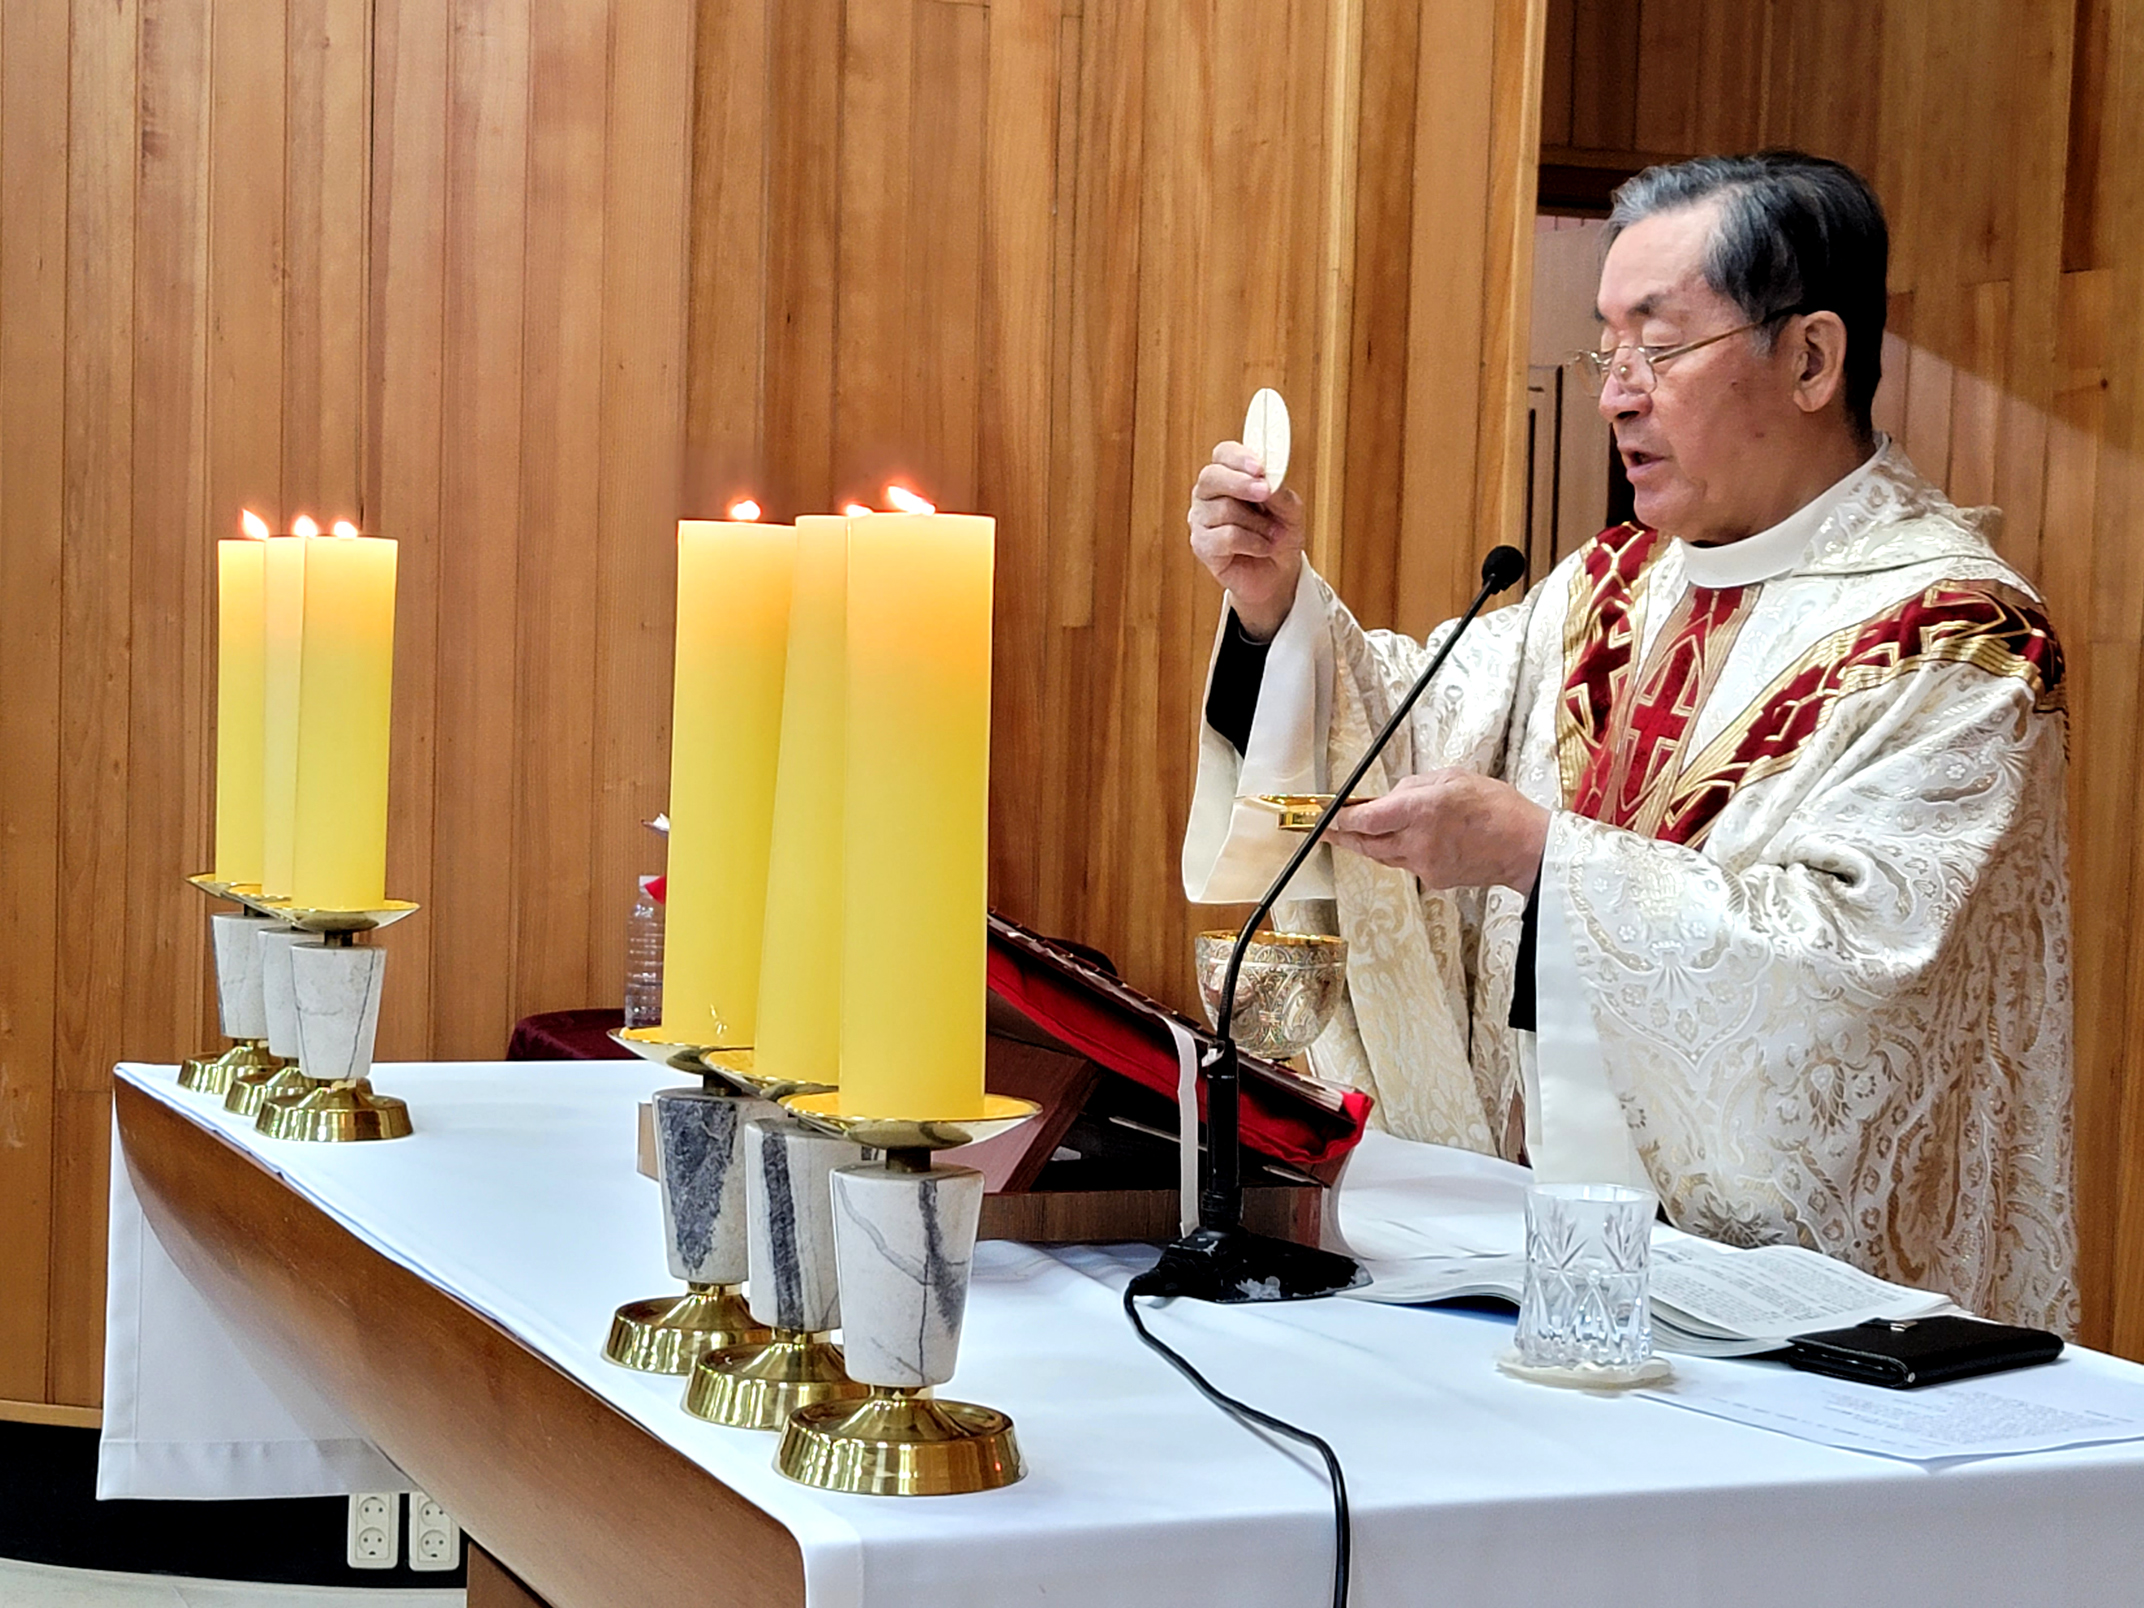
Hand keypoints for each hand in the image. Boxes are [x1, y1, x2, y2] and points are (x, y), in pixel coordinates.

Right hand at [1188, 440, 1305, 639]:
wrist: (1277, 574)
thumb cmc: (1279, 536)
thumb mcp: (1290, 510)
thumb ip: (1279, 492)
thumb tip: (1268, 480)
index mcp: (1229, 476)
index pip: (1223, 454)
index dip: (1239, 457)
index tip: (1260, 467)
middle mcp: (1209, 495)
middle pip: (1211, 477)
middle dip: (1241, 483)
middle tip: (1265, 493)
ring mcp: (1201, 519)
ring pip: (1223, 509)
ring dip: (1257, 523)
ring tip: (1272, 534)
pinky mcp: (1201, 545)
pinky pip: (1226, 536)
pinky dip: (1252, 542)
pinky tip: (1261, 548)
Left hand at [1324, 771, 1549, 893]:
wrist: (1525, 848)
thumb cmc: (1497, 808)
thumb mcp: (1453, 778)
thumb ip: (1415, 786)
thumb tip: (1389, 796)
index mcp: (1421, 809)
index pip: (1366, 818)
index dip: (1341, 817)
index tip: (1328, 813)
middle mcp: (1417, 840)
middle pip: (1365, 842)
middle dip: (1343, 835)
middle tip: (1326, 830)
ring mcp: (1424, 864)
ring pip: (1382, 855)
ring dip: (1367, 845)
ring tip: (1354, 834)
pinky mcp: (1433, 879)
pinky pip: (1405, 864)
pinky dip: (1399, 853)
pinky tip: (1404, 842)